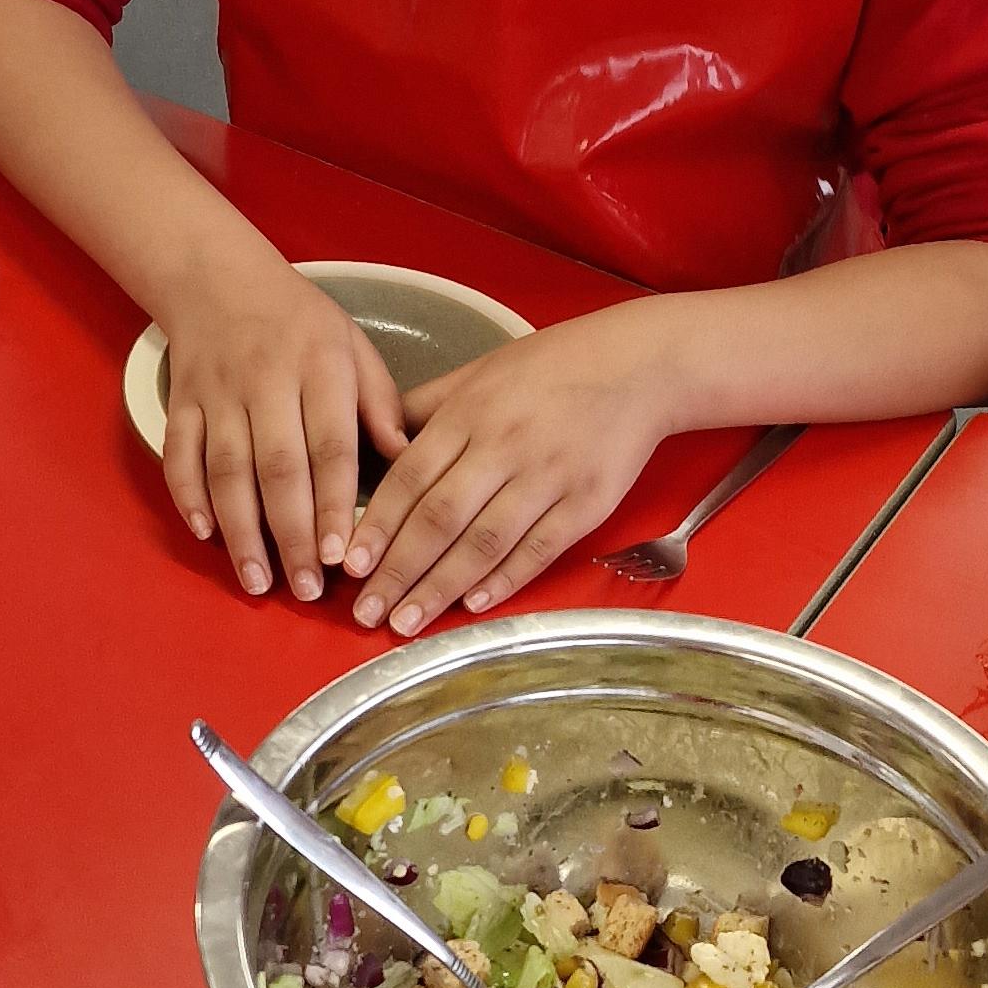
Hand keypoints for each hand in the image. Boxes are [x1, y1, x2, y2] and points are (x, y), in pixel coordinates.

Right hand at [159, 245, 405, 599]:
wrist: (217, 278)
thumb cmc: (301, 323)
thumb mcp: (355, 347)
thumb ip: (380, 405)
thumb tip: (408, 463)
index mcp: (319, 368)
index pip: (330, 447)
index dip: (335, 506)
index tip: (342, 557)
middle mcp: (266, 381)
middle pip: (278, 468)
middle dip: (291, 535)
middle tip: (307, 590)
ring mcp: (217, 393)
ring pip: (226, 470)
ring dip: (241, 530)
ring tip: (257, 581)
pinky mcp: (180, 402)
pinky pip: (179, 454)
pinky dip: (187, 496)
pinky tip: (204, 535)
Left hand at [344, 304, 682, 635]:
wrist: (638, 366)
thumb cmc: (552, 367)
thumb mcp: (480, 371)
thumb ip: (427, 408)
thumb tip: (375, 442)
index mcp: (470, 413)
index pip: (410, 478)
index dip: (378, 526)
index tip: (349, 565)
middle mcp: (504, 446)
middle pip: (440, 518)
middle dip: (398, 570)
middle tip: (366, 612)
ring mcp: (548, 477)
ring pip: (484, 541)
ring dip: (441, 587)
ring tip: (407, 621)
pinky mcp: (586, 503)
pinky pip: (538, 549)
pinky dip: (504, 580)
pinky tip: (472, 606)